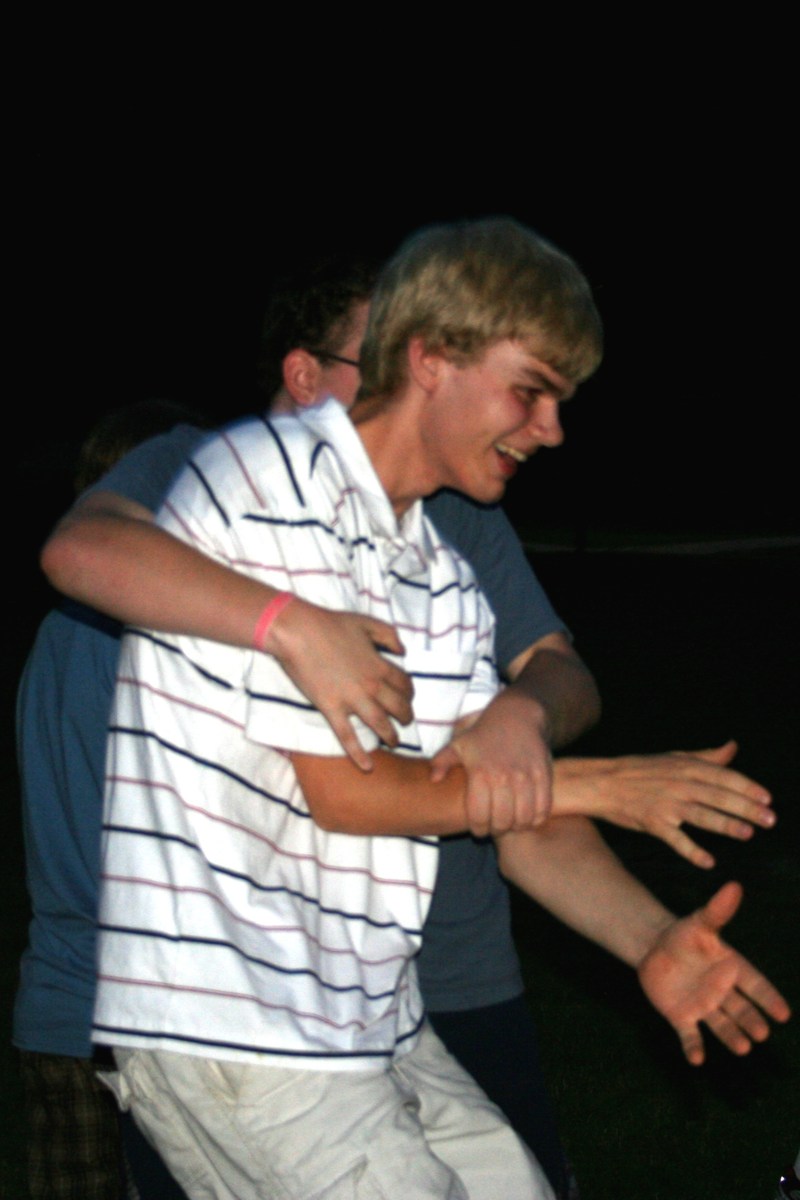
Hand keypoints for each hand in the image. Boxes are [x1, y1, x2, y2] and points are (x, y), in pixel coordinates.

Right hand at [267, 598, 412, 770]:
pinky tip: (367, 767)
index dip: (409, 693)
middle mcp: (372, 686)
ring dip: (391, 736)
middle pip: (398, 707)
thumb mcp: (367, 623)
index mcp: (380, 665)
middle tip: (406, 722)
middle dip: (406, 717)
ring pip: (380, 724)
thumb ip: (389, 635)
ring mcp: (352, 700)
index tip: (407, 697)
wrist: (299, 632)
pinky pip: (348, 737)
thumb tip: (404, 650)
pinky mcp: (331, 709)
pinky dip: (359, 754)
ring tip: (395, 743)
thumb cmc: (331, 624)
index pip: (405, 685)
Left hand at [430, 688, 552, 836]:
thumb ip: (442, 762)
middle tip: (495, 827)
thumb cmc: (484, 733)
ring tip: (511, 823)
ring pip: (523, 819)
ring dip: (517, 826)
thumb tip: (434, 779)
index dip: (478, 829)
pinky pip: (543, 809)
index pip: (479, 817)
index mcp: (480, 774)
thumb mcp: (458, 744)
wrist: (517, 715)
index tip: (479, 829)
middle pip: (502, 822)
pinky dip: (536, 819)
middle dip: (497, 830)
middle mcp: (503, 778)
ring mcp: (526, 778)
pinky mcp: (543, 776)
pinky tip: (528, 816)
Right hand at [556, 741, 774, 867]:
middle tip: (769, 820)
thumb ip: (707, 756)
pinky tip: (708, 862)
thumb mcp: (674, 757)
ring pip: (701, 815)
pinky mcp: (652, 823)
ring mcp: (666, 804)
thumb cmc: (640, 770)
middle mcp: (679, 783)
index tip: (768, 799)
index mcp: (686, 767)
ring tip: (747, 834)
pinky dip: (691, 851)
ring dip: (725, 825)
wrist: (602, 782)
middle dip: (746, 808)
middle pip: (718, 796)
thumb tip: (733, 747)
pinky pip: (675, 839)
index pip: (724, 776)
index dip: (748, 787)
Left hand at [638, 881, 790, 1063]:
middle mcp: (721, 992)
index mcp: (730, 969)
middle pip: (741, 1009)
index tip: (783, 1013)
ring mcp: (703, 1006)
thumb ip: (717, 910)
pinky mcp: (681, 1017)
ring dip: (732, 1037)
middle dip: (751, 1021)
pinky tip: (697, 1060)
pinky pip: (690, 1035)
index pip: (754, 984)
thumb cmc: (684, 935)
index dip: (768, 998)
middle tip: (762, 1033)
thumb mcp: (700, 922)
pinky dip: (693, 1047)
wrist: (655, 949)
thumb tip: (734, 886)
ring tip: (743, 1048)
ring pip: (721, 1025)